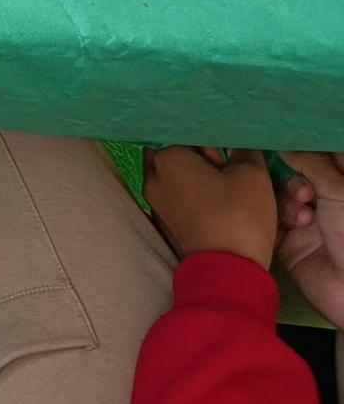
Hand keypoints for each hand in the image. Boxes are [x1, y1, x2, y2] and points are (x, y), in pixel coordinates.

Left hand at [145, 146, 278, 269]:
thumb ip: (244, 149)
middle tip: (225, 172)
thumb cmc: (238, 217)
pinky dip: (194, 198)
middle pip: (177, 154)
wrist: (227, 271)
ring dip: (199, 179)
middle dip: (201, 159)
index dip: (212, 142)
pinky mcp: (163, 222)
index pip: (185, 132)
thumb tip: (238, 142)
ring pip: (177, 177)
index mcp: (166, 157)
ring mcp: (154, 202)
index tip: (227, 157)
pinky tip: (218, 208)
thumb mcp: (252, 175)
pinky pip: (177, 199)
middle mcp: (151, 176)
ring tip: (226, 192)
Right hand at [277, 152, 343, 327]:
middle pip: (297, 173)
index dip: (304, 144)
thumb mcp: (339, 191)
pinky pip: (271, 219)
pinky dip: (276, 218)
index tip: (280, 132)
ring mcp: (308, 221)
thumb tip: (283, 144)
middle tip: (301, 188)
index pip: (323, 154)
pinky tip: (291, 225)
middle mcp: (327, 200)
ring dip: (287, 198)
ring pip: (280, 194)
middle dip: (293, 175)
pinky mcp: (289, 240)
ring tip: (301, 212)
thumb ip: (310, 162)